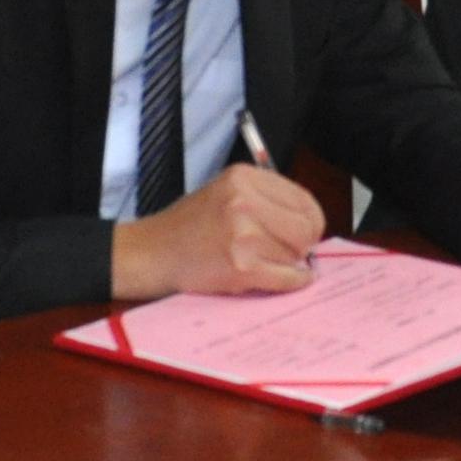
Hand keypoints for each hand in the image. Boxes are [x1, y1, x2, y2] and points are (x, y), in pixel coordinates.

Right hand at [111, 162, 330, 300]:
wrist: (150, 253)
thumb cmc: (187, 227)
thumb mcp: (225, 192)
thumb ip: (265, 200)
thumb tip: (309, 225)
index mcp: (243, 177)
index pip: (304, 200)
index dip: (311, 221)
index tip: (307, 233)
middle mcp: (244, 201)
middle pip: (306, 228)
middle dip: (303, 245)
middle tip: (291, 253)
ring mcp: (242, 234)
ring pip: (296, 255)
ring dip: (289, 264)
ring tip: (267, 262)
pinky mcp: (240, 266)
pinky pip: (286, 278)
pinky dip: (292, 282)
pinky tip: (284, 279)